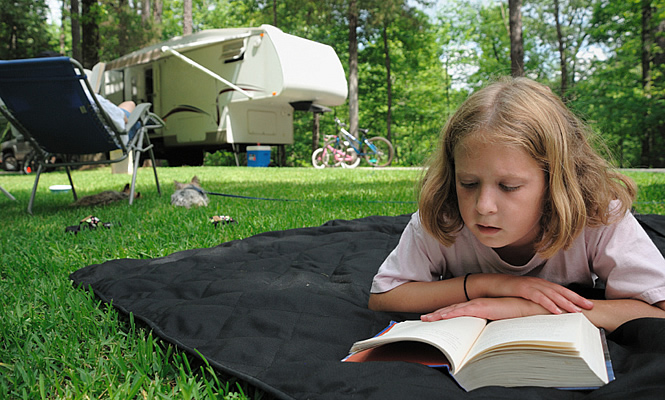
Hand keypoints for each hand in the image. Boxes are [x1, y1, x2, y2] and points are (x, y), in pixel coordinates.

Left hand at [421, 297, 549, 321]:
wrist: (528, 307)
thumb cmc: (516, 315)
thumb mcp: (498, 323)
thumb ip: (489, 326)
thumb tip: (481, 339)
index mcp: (479, 308)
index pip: (458, 311)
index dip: (445, 314)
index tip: (434, 318)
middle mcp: (475, 305)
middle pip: (451, 310)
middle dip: (436, 314)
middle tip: (424, 318)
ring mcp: (476, 305)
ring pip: (452, 310)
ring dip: (438, 314)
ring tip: (426, 319)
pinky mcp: (480, 307)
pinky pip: (461, 311)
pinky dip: (449, 314)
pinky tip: (440, 317)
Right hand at [471, 274, 593, 314]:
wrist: (490, 284)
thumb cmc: (507, 291)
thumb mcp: (525, 296)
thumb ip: (537, 300)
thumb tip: (548, 311)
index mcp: (540, 284)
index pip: (561, 290)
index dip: (575, 296)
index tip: (588, 304)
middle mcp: (538, 283)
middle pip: (561, 291)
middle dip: (576, 298)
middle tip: (590, 306)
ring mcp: (531, 285)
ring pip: (552, 294)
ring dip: (566, 303)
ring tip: (577, 311)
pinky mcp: (522, 289)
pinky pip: (538, 297)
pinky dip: (549, 304)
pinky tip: (557, 311)